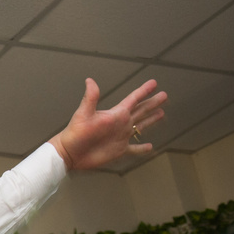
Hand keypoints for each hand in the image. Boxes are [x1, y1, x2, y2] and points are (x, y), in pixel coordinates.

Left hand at [50, 78, 166, 169]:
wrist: (70, 153)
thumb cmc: (75, 133)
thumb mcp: (83, 114)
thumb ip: (90, 97)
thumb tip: (90, 80)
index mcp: (115, 114)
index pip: (133, 99)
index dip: (143, 91)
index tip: (154, 83)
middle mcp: (120, 124)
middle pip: (141, 111)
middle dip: (153, 103)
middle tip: (164, 96)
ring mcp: (121, 137)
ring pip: (141, 126)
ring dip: (151, 120)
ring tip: (161, 114)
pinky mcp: (119, 150)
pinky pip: (134, 149)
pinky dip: (142, 149)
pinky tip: (150, 147)